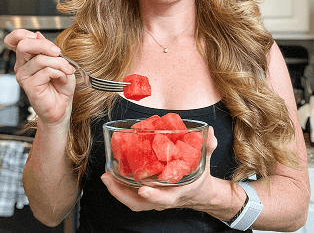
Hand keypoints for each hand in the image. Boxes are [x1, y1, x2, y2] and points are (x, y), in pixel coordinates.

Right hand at [4, 29, 75, 126]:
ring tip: (67, 71)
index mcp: (28, 57)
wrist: (63, 104)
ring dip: (60, 63)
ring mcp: (24, 76)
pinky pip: (47, 71)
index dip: (22, 33)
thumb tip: (38, 35)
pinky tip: (62, 78)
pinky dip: (60, 72)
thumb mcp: (59, 61)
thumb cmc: (61, 84)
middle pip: (24, 45)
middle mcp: (23, 65)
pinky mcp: (29, 86)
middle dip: (45, 45)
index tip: (36, 36)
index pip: (15, 40)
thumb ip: (48, 49)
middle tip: (58, 52)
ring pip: (40, 59)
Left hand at [101, 126, 217, 212]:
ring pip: (132, 202)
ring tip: (105, 176)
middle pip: (139, 203)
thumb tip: (209, 132)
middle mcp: (163, 199)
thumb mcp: (205, 163)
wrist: (199, 194)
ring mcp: (154, 199)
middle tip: (108, 178)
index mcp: (177, 193)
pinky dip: (120, 189)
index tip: (142, 189)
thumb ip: (207, 147)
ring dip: (117, 191)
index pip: (165, 197)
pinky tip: (111, 175)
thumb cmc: (199, 179)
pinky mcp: (148, 196)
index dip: (154, 195)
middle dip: (121, 193)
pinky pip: (131, 196)